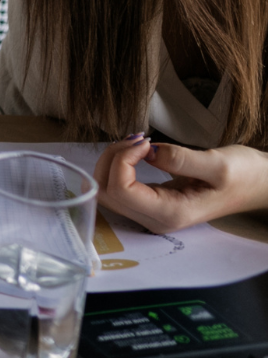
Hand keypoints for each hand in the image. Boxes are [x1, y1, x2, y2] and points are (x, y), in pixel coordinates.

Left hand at [94, 134, 267, 232]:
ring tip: (138, 142)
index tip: (145, 142)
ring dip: (113, 160)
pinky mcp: (149, 202)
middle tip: (139, 138)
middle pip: (106, 191)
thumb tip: (148, 152)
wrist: (258, 185)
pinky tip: (137, 150)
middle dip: (113, 158)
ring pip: (106, 189)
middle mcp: (155, 219)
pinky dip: (119, 163)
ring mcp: (150, 213)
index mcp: (171, 214)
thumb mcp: (219, 164)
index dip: (122, 160)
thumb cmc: (244, 176)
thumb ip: (182, 160)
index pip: (120, 190)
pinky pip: (117, 185)